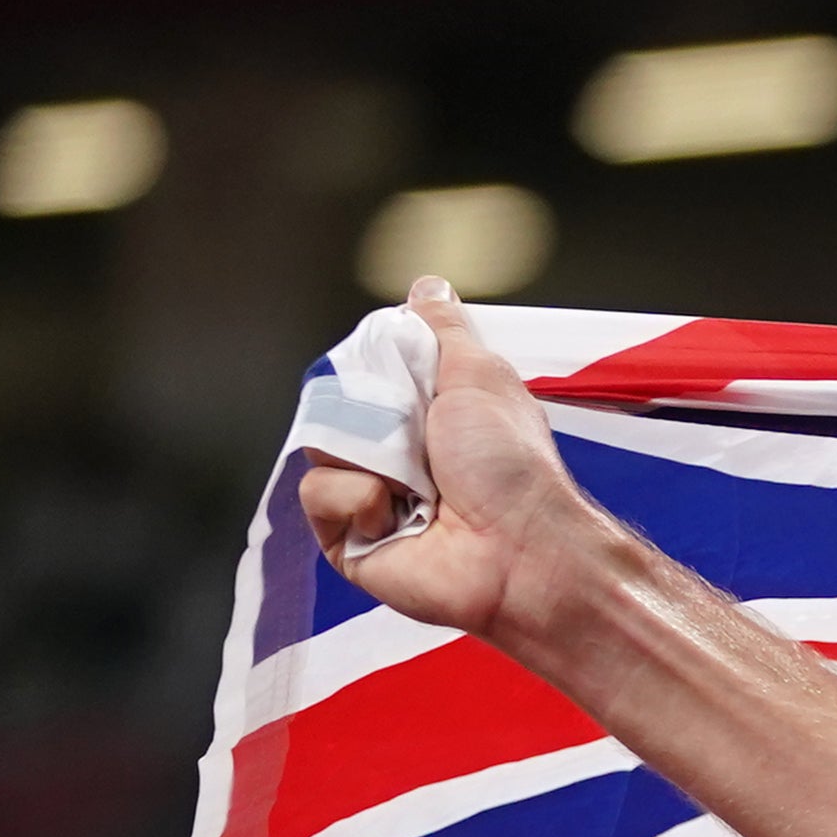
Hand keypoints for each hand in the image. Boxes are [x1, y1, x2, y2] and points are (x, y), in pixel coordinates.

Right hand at [293, 278, 612, 644]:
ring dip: (368, 458)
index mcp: (427, 417)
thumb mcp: (478, 375)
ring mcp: (371, 500)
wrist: (519, 550)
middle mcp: (397, 458)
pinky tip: (399, 516)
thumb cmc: (511, 467)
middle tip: (417, 434)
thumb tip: (427, 287)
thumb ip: (444, 329)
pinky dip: (358, 499)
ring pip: (319, 450)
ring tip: (418, 483)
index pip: (363, 374)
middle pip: (334, 409)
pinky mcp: (349, 540)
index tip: (400, 374)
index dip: (371, 369)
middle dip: (369, 413)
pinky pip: (318, 494)